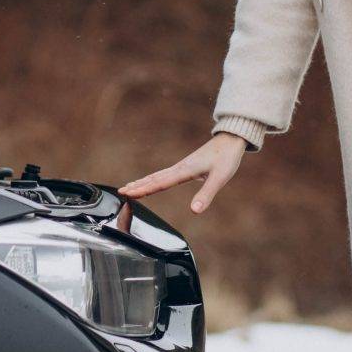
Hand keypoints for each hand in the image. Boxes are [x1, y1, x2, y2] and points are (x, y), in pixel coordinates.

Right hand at [117, 132, 246, 214]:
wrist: (231, 140)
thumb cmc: (226, 158)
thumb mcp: (220, 178)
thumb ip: (207, 194)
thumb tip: (194, 211)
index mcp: (184, 171)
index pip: (160, 183)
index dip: (143, 189)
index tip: (128, 194)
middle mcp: (179, 168)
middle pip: (153, 178)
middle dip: (137, 186)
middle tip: (120, 191)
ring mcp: (181, 167)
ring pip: (156, 176)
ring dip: (142, 182)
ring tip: (128, 187)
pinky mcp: (185, 167)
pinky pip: (163, 175)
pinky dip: (152, 179)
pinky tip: (151, 182)